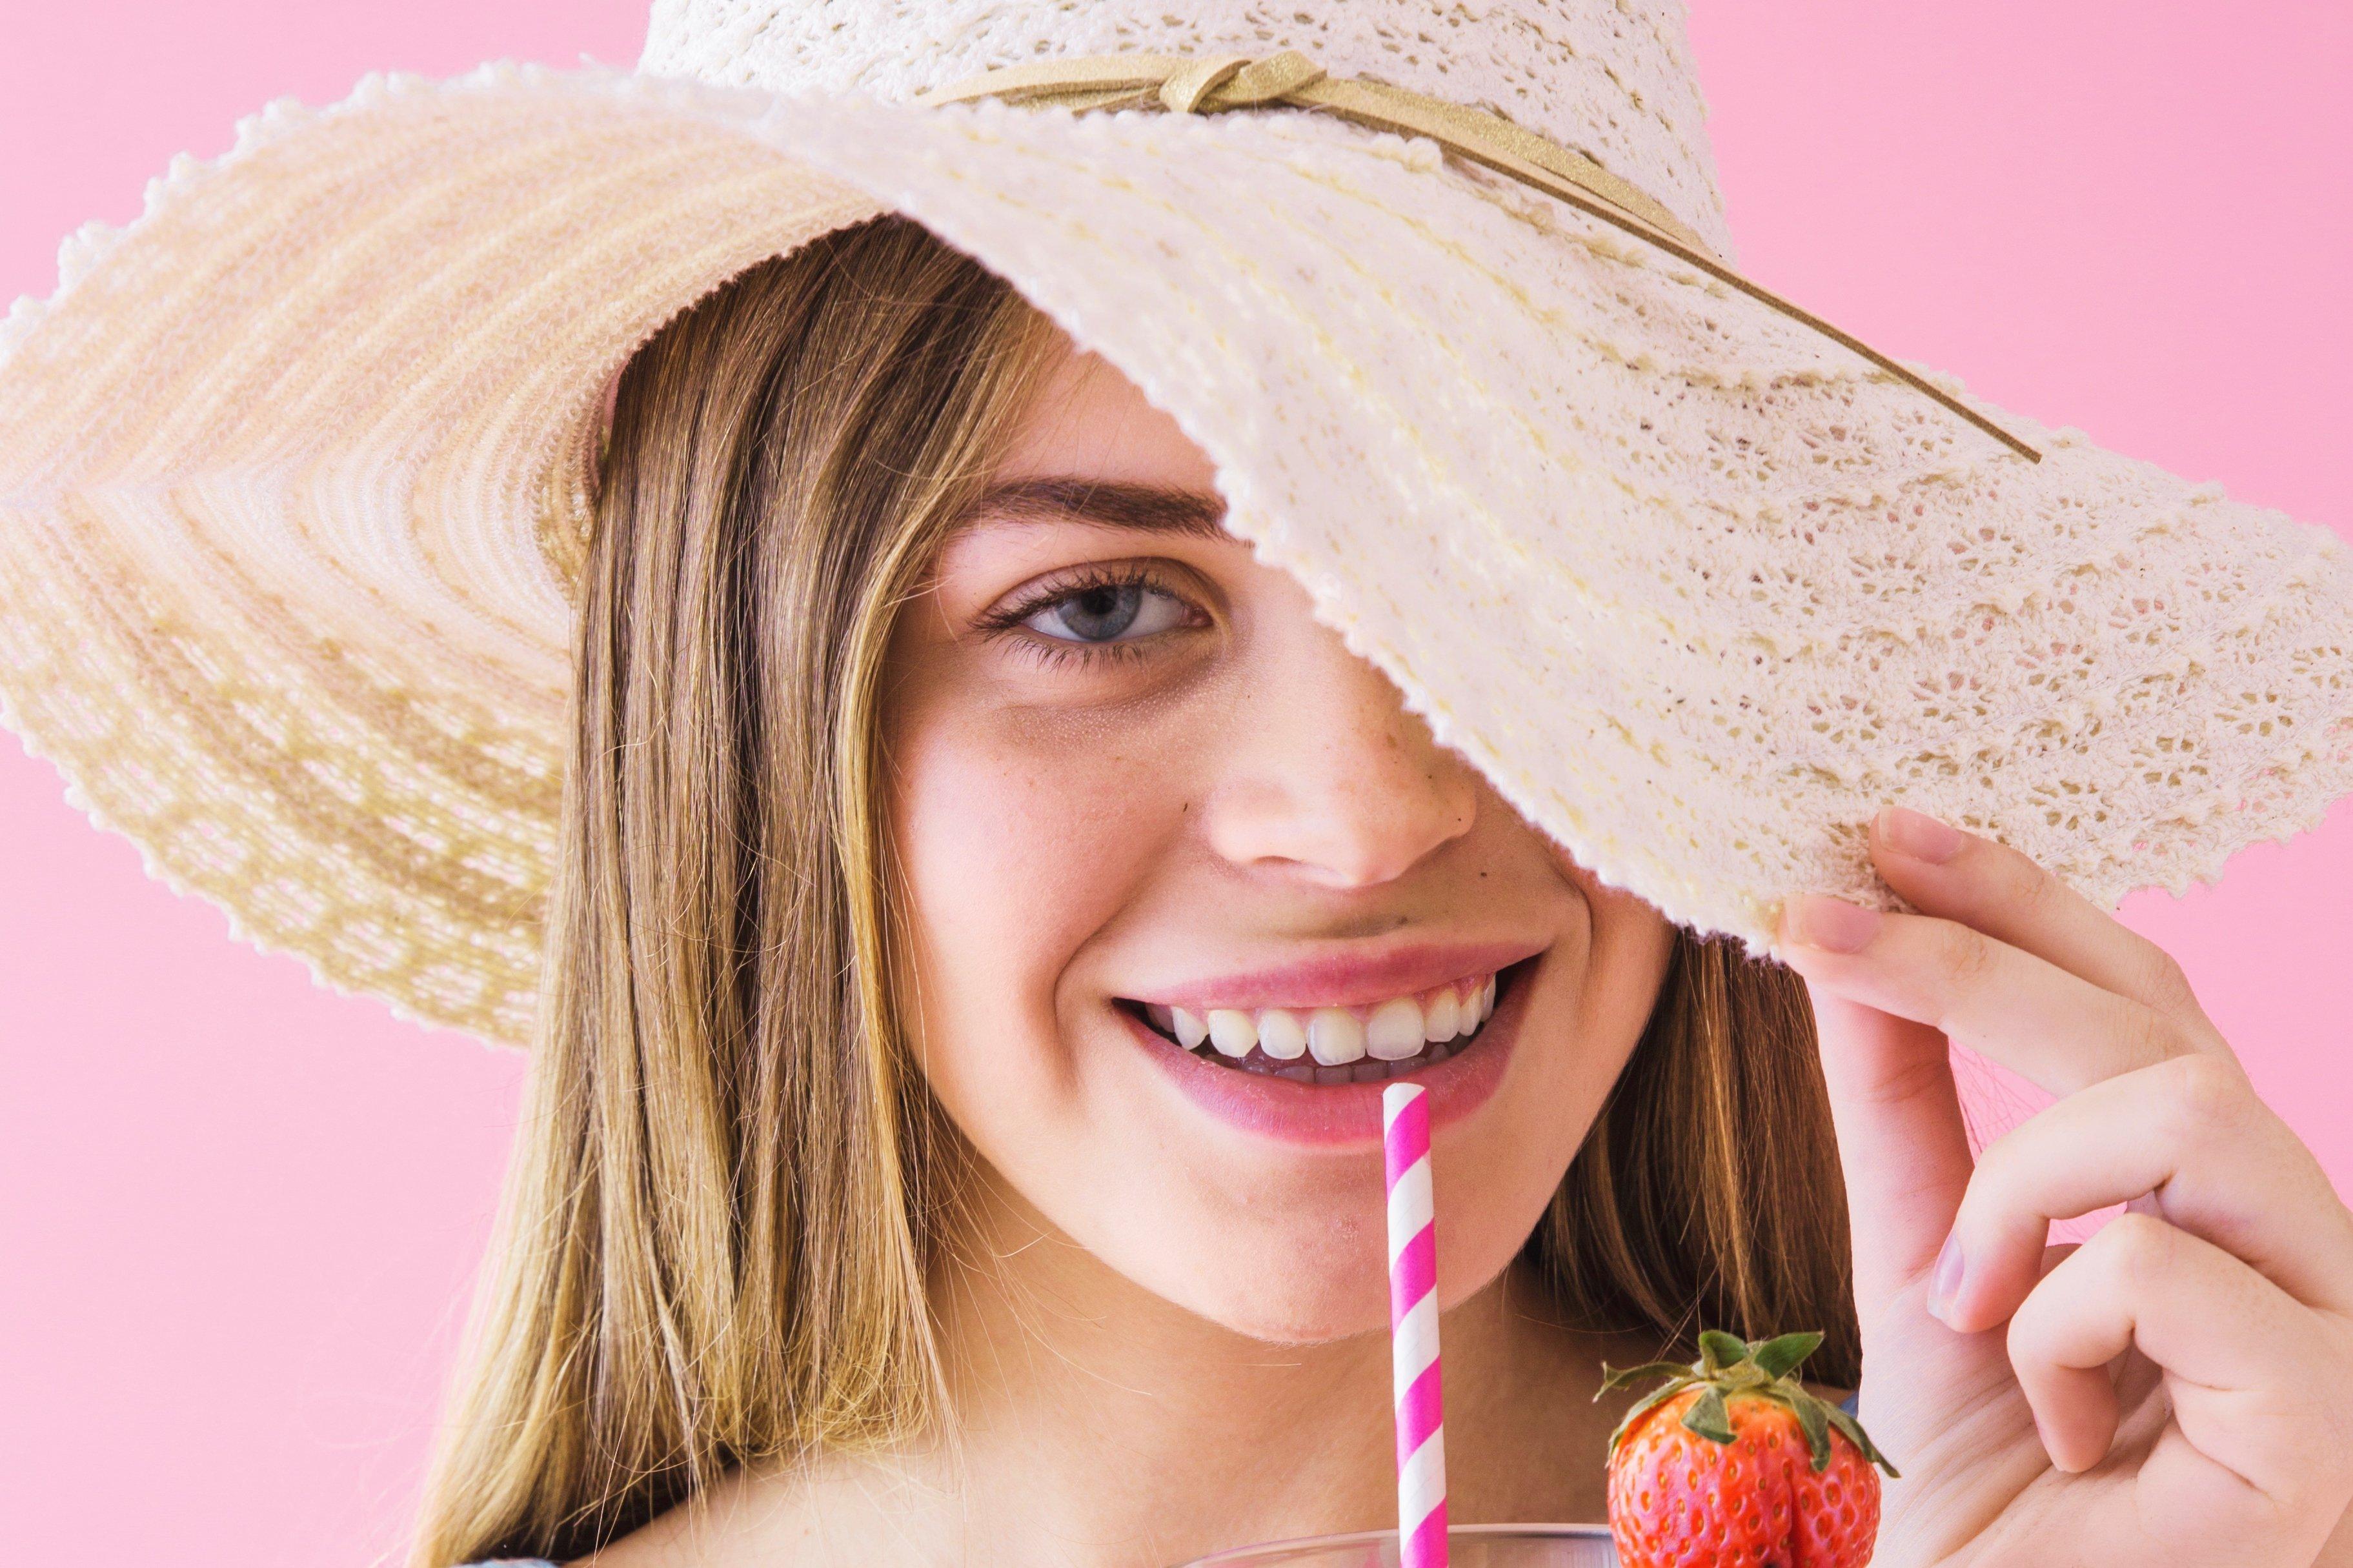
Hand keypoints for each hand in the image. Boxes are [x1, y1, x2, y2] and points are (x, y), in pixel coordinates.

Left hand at [1776, 807, 2352, 1567]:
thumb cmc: (1996, 1490)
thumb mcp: (1923, 1268)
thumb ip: (1904, 1115)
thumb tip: (1846, 947)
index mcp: (2221, 1206)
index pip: (2144, 1005)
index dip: (2023, 905)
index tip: (1881, 838)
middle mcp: (2303, 1247)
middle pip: (2163, 1028)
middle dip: (1977, 960)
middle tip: (1824, 927)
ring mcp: (2336, 1332)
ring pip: (2188, 1111)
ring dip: (2024, 1185)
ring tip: (1964, 1302)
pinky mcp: (2325, 1422)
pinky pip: (2162, 1269)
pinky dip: (2053, 1328)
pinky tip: (2055, 1423)